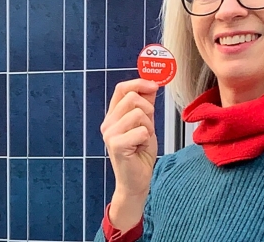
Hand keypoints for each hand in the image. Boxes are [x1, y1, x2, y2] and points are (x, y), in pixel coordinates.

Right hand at [101, 79, 158, 203]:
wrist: (137, 181)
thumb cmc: (140, 153)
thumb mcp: (146, 124)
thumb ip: (146, 104)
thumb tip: (152, 84)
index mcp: (113, 116)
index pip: (122, 88)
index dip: (139, 82)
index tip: (155, 85)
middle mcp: (108, 123)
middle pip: (132, 98)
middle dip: (148, 109)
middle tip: (148, 126)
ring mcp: (110, 134)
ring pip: (138, 113)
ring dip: (148, 126)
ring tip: (143, 139)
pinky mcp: (116, 145)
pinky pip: (141, 131)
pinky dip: (147, 139)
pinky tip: (141, 148)